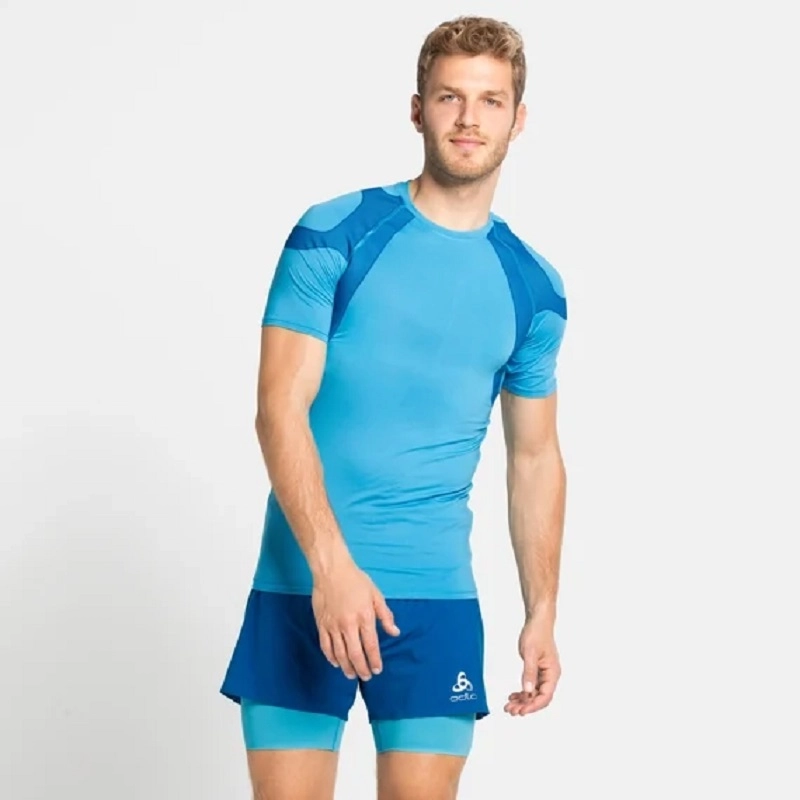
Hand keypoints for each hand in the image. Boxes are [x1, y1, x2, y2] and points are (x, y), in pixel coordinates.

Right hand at [311, 559, 399, 680]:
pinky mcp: (321, 624)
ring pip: (339, 654)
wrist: (331, 571)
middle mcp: (348, 625)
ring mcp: (333, 626)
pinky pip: (325, 646)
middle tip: (366, 677)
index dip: (374, 660)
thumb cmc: (356, 580)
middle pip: (355, 654)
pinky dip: (330, 657)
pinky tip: (335, 663)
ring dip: (346, 667)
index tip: (377, 670)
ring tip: (351, 675)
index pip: (371, 645)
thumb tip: (395, 632)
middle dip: (361, 669)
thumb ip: (386, 616)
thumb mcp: (376, 595)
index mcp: (364, 617)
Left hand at [504, 616, 560, 715]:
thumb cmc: (537, 634)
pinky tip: (513, 695)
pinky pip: (530, 686)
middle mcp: (550, 676)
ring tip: (509, 706)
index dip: (533, 706)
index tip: (521, 711)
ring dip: (522, 701)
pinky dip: (522, 692)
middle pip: (539, 698)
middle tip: (511, 710)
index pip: (545, 696)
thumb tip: (527, 691)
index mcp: (552, 673)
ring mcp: (543, 674)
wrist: (537, 622)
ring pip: (533, 694)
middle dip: (525, 706)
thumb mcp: (530, 653)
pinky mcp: (537, 671)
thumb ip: (529, 673)